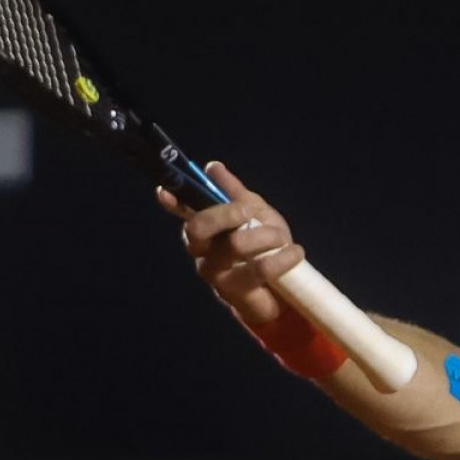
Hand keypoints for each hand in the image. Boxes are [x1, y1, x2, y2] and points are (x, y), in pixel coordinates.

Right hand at [157, 163, 304, 327]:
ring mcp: (214, 274)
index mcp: (205, 229)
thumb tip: (212, 166)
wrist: (282, 290)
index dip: (173, 201)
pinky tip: (294, 252)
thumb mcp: (255, 214)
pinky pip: (260, 268)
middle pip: (198, 226)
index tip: (166, 191)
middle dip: (226, 212)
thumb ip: (233, 192)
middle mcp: (201, 251)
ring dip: (267, 236)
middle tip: (250, 211)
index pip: (183, 212)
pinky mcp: (234, 293)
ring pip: (234, 244)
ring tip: (283, 239)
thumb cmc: (264, 247)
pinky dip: (283, 256)